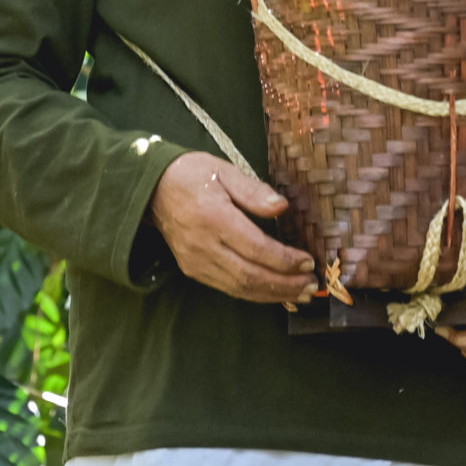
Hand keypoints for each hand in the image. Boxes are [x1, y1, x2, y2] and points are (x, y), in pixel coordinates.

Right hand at [148, 151, 317, 305]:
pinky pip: (228, 288)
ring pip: (239, 288)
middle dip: (284, 284)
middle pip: (249, 275)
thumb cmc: (194, 175)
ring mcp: (196, 261)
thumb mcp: (226, 170)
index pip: (255, 248)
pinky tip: (275, 292)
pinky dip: (255, 294)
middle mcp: (203, 245)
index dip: (284, 260)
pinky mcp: (193, 270)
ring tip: (301, 294)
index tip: (308, 262)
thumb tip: (282, 206)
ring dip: (273, 295)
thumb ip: (254, 190)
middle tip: (311, 285)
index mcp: (214, 218)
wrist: (154, 189)